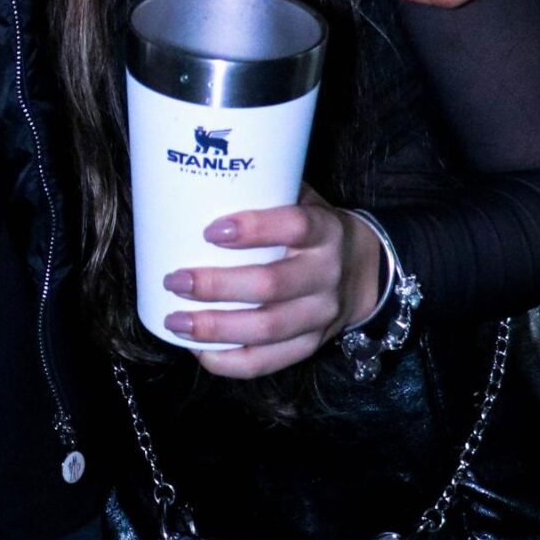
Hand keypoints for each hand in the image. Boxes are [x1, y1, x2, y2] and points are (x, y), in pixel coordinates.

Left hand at [161, 190, 385, 380]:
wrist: (364, 271)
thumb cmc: (314, 230)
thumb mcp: (304, 202)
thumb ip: (266, 191)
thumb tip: (197, 178)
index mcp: (325, 231)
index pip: (295, 226)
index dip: (254, 229)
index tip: (210, 230)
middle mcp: (326, 274)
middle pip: (271, 285)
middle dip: (217, 286)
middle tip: (175, 280)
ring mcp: (320, 315)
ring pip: (267, 329)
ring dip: (216, 328)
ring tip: (176, 321)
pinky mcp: (311, 345)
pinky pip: (269, 362)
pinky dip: (230, 362)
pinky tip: (198, 351)